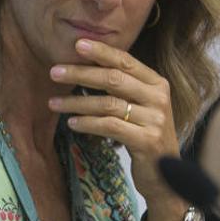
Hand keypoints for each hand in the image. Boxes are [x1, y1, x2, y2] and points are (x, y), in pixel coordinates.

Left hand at [48, 38, 188, 220]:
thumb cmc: (144, 135)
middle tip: (54, 72)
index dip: (101, 52)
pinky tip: (71, 123)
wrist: (165, 175)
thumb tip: (83, 66)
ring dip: (76, 102)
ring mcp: (155, 119)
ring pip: (108, 104)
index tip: (77, 45)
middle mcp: (159, 97)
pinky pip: (109, 126)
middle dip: (81, 73)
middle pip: (113, 79)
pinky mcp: (147, 140)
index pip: (125, 61)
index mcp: (157, 83)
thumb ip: (121, 87)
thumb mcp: (139, 106)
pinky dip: (87, 123)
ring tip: (53, 103)